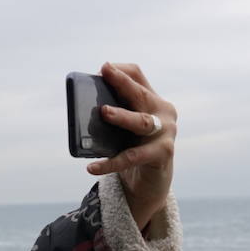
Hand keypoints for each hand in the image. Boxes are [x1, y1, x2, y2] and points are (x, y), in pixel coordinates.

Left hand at [86, 62, 177, 228]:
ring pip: (142, 122)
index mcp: (152, 100)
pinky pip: (132, 157)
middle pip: (140, 94)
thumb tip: (83, 106)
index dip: (120, 71)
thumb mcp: (124, 127)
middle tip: (105, 72)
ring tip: (104, 112)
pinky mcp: (162, 154)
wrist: (152, 181)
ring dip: (123, 115)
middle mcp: (163, 112)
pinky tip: (92, 167)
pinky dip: (111, 163)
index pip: (137, 76)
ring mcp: (166, 132)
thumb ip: (113, 113)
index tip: (104, 68)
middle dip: (122, 83)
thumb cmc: (133, 148)